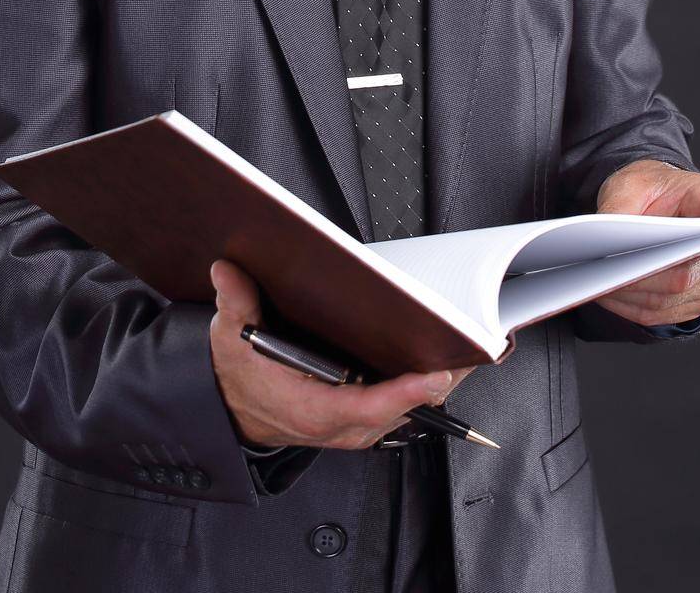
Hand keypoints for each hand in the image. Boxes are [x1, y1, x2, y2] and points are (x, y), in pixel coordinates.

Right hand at [209, 258, 478, 448]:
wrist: (233, 412)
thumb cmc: (238, 379)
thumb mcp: (229, 339)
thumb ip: (234, 304)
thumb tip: (228, 269)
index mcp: (310, 410)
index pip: (366, 407)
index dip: (404, 394)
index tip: (435, 374)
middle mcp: (337, 426)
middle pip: (400, 411)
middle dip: (438, 384)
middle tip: (471, 352)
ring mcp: (350, 428)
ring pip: (405, 413)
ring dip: (437, 388)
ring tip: (468, 351)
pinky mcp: (357, 422)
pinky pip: (398, 410)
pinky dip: (421, 391)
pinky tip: (439, 364)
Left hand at [593, 160, 699, 327]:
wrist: (657, 206)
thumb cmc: (649, 190)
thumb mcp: (629, 183)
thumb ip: (621, 204)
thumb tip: (606, 236)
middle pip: (687, 271)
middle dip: (643, 274)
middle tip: (605, 272)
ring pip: (672, 297)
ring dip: (632, 294)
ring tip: (597, 282)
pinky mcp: (697, 301)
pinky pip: (663, 313)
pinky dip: (631, 306)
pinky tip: (607, 294)